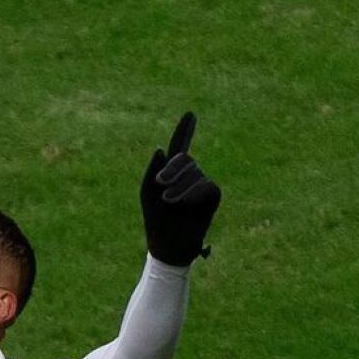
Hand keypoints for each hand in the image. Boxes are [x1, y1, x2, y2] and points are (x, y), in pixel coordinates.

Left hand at [140, 112, 221, 265]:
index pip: (180, 146)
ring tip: (169, 202)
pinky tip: (183, 203)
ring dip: (178, 186)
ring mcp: (202, 184)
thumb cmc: (156, 219)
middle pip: (185, 158)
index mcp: (171, 172)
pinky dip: (192, 192)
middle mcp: (189, 175)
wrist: (168, 244)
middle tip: (160, 185)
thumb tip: (162, 148)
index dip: (185, 130)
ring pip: (194, 172)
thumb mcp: (146, 193)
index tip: (191, 114)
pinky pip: (206, 185)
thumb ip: (151, 170)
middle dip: (171, 169)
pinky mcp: (212, 195)